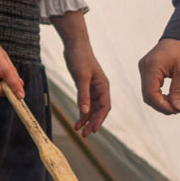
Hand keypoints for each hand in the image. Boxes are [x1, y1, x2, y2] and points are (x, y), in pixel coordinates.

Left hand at [53, 10, 110, 136]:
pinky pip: (85, 103)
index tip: (93, 130)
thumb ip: (83, 95)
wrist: (74, 45)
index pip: (104, 108)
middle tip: (84, 135)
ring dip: (86, 120)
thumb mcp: (81, 78)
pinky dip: (81, 112)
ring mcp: (93, 88)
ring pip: (92, 109)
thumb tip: (85, 112)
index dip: (99, 120)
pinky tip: (76, 120)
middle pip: (99, 111)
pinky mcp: (85, 87)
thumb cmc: (80, 58)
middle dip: (92, 123)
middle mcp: (100, 89)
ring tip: (78, 130)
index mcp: (104, 87)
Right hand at [139, 38, 179, 113]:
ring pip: (150, 93)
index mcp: (151, 66)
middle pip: (148, 96)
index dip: (163, 106)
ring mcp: (144, 69)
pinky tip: (175, 95)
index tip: (178, 110)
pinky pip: (152, 87)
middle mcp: (144, 68)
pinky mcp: (148, 70)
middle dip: (164, 105)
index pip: (151, 94)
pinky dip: (162, 94)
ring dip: (164, 100)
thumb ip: (177, 91)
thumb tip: (177, 109)